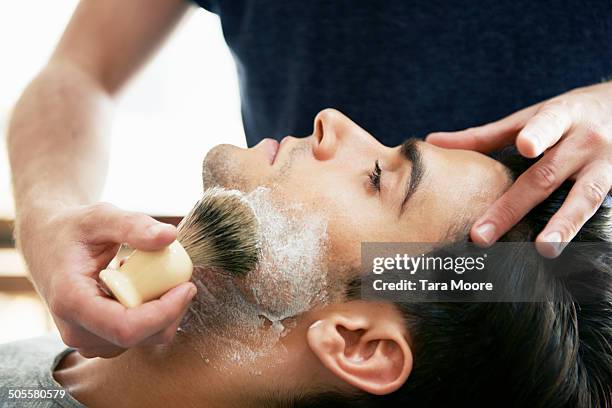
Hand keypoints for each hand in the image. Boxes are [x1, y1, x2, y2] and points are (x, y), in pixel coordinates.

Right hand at [18, 203, 196, 357]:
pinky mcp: (97, 340)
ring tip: (146, 276)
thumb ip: (134, 225)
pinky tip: (140, 288)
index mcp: (71, 301)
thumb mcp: (100, 216)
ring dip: (161, 311)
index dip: (164, 313)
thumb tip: (170, 236)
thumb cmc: (72, 229)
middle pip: (140, 337)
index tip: (186, 287)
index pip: (126, 328)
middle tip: (180, 277)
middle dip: (171, 310)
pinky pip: (138, 336)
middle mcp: (75, 330)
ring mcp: (86, 339)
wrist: (47, 243)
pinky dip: (151, 314)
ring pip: (143, 340)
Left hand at [426, 81, 611, 256]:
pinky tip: (563, 254)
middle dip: (513, 207)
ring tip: (544, 250)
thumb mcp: (530, 117)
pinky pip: (599, 212)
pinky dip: (580, 231)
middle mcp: (585, 141)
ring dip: (564, 226)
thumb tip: (431, 141)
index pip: (549, 123)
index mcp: (560, 116)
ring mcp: (607, 165)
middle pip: (546, 176)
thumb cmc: (566, 116)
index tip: (527, 146)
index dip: (539, 134)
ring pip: (585, 198)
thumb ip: (484, 136)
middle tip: (481, 236)